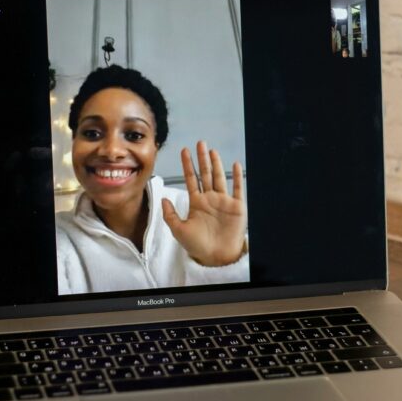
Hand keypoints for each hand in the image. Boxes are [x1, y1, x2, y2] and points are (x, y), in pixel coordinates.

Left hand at [162, 141, 246, 266]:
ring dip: (216, 164)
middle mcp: (210, 199)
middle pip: (205, 174)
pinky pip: (238, 189)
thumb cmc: (198, 246)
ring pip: (219, 178)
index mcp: (196, 203)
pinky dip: (236, 177)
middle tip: (199, 142)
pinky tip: (234, 164)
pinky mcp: (237, 207)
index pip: (191, 179)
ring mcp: (224, 202)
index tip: (184, 150)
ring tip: (212, 150)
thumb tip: (163, 199)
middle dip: (202, 158)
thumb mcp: (179, 230)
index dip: (188, 165)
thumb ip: (170, 215)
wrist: (216, 258)